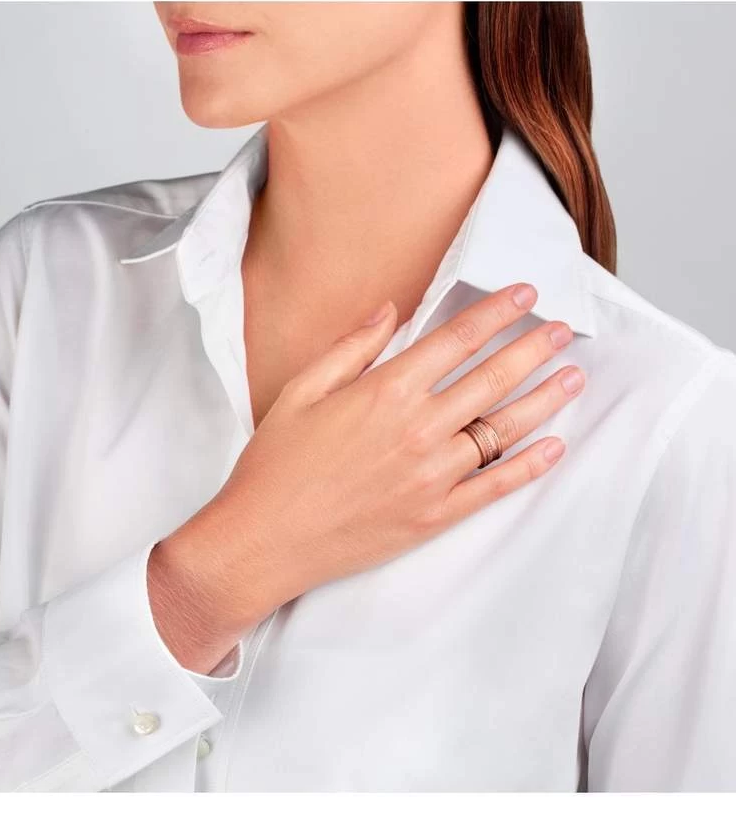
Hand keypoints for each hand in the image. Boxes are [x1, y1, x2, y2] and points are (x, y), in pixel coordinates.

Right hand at [160, 282, 584, 644]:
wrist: (262, 542)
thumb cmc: (275, 465)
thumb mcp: (300, 391)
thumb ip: (351, 347)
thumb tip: (390, 310)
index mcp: (384, 392)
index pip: (456, 340)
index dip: (497, 312)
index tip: (526, 294)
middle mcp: (418, 429)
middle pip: (491, 378)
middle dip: (534, 348)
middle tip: (565, 329)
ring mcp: (432, 476)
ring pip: (503, 429)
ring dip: (544, 400)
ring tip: (573, 378)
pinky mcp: (435, 516)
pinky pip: (495, 487)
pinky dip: (530, 467)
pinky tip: (555, 447)